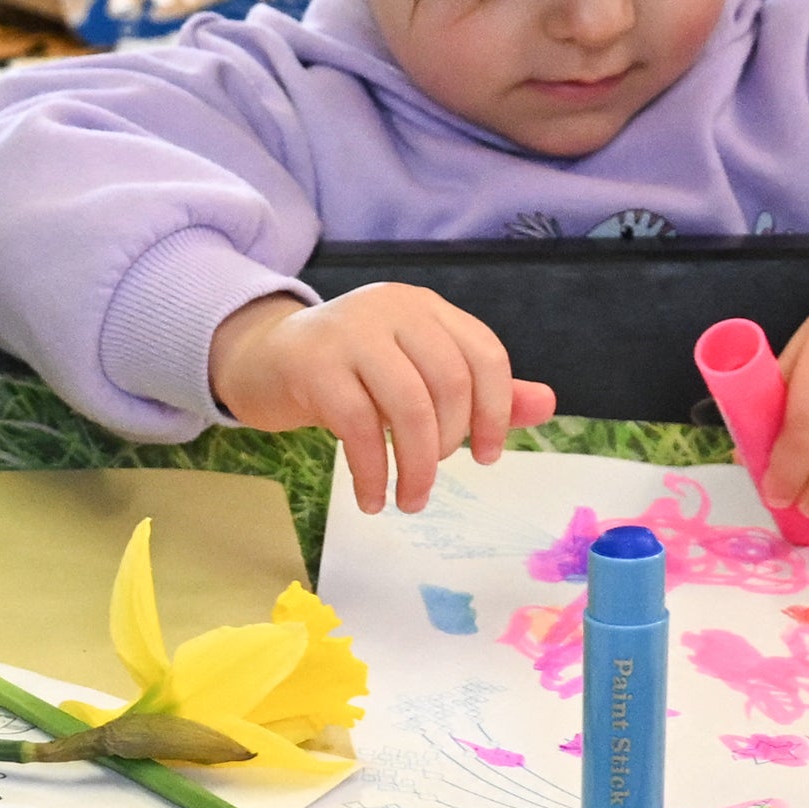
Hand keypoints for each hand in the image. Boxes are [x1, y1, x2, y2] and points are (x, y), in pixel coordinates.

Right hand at [209, 285, 555, 511]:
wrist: (260, 359)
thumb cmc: (347, 372)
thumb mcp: (414, 373)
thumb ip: (478, 390)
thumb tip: (548, 405)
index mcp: (423, 308)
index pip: (483, 354)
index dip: (496, 411)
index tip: (488, 457)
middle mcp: (391, 310)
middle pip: (449, 382)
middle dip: (449, 444)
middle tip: (431, 480)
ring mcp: (349, 332)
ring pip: (408, 406)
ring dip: (416, 467)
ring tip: (409, 500)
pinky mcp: (312, 365)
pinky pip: (360, 428)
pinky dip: (373, 473)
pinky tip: (372, 498)